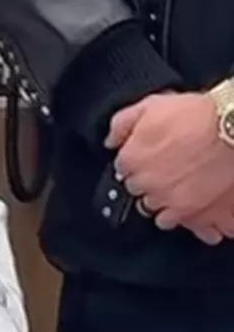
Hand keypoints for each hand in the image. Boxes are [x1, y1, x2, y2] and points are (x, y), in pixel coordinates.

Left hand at [105, 92, 233, 237]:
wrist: (232, 128)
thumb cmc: (195, 115)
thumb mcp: (151, 106)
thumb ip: (122, 124)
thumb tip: (110, 140)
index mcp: (131, 160)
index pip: (123, 170)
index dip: (137, 162)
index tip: (148, 158)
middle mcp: (147, 185)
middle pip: (139, 192)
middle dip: (149, 183)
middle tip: (167, 171)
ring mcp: (170, 201)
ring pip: (157, 212)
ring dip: (165, 203)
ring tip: (181, 191)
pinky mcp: (195, 212)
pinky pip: (184, 226)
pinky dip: (190, 221)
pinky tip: (196, 212)